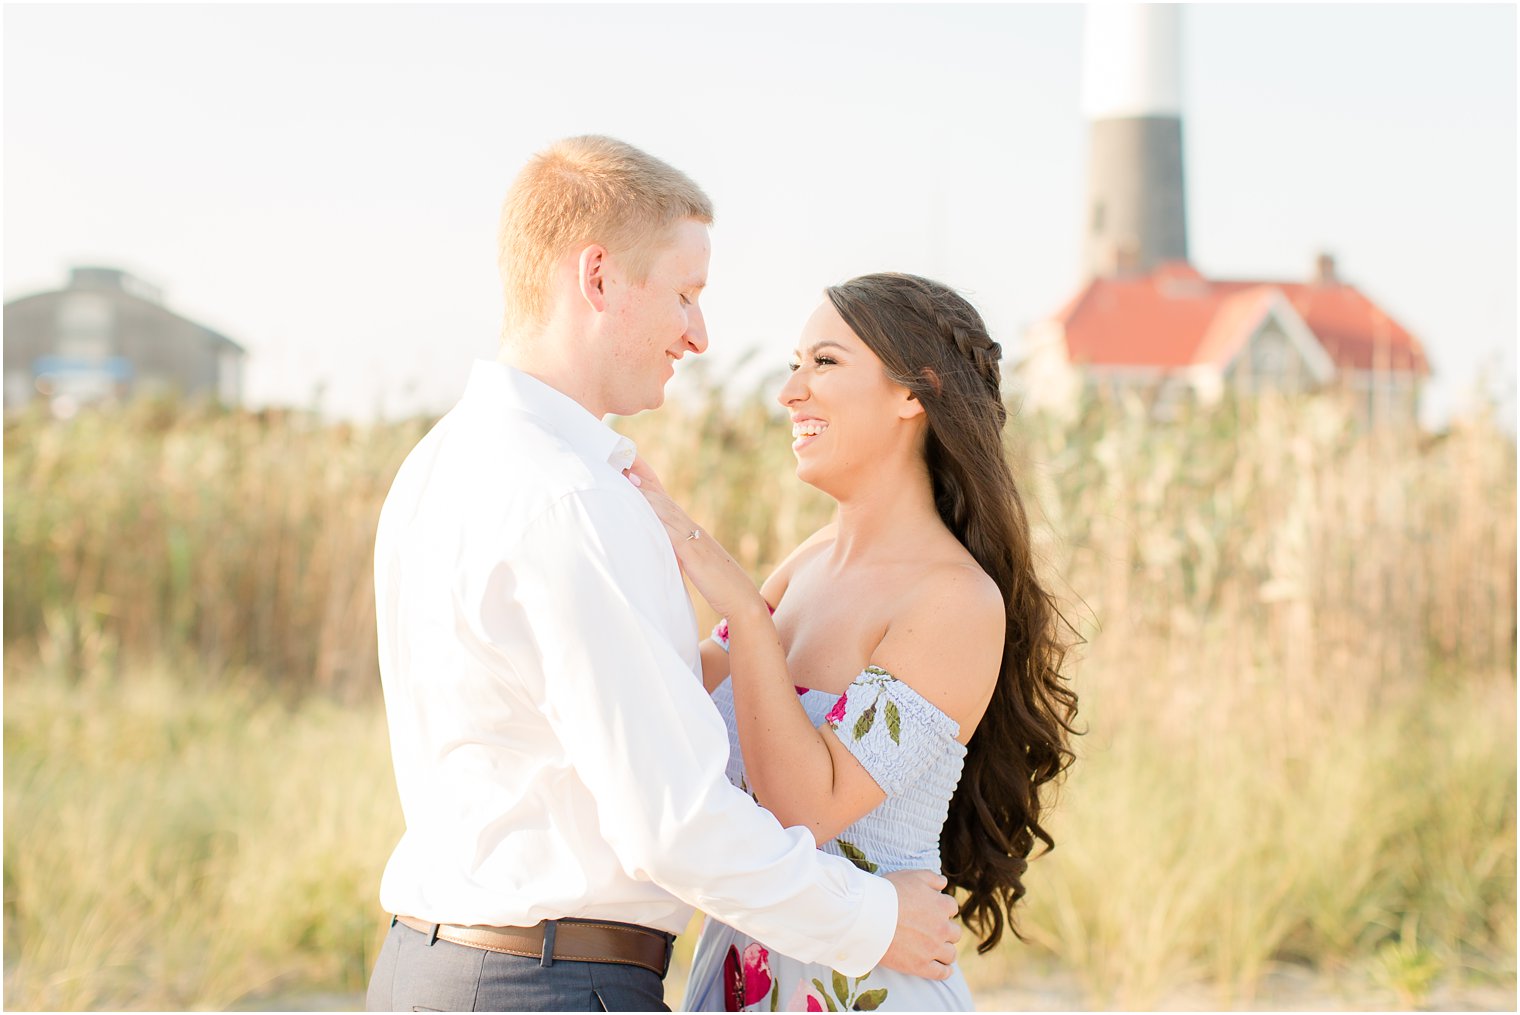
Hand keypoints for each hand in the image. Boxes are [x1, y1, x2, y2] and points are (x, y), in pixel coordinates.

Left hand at [624, 457, 767, 620]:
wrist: (743, 599)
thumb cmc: (720, 587)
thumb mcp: (696, 567)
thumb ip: (681, 556)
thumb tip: (666, 554)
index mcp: (692, 533)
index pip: (667, 504)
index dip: (650, 487)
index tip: (632, 471)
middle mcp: (693, 530)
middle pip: (664, 500)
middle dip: (645, 481)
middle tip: (623, 463)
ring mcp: (695, 539)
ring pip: (667, 511)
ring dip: (647, 494)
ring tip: (628, 478)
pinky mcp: (694, 554)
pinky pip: (673, 532)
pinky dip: (658, 519)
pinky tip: (644, 510)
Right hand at [877, 869, 960, 980]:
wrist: (869, 916)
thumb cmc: (888, 893)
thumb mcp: (913, 875)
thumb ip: (932, 878)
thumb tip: (944, 883)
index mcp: (942, 905)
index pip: (952, 907)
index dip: (941, 908)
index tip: (932, 911)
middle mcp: (942, 928)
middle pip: (954, 932)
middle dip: (945, 931)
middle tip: (932, 931)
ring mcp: (933, 949)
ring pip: (951, 954)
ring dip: (946, 951)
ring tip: (936, 950)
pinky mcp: (921, 966)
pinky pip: (941, 973)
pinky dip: (944, 971)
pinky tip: (942, 969)